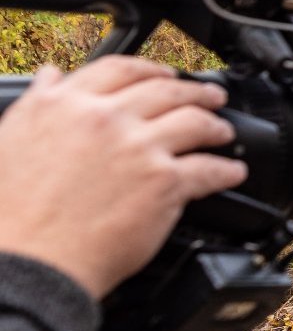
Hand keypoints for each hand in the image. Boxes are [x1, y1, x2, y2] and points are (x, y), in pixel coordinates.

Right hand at [0, 58, 246, 299]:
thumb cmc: (13, 215)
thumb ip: (38, 103)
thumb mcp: (9, 140)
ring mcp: (138, 148)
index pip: (119, 69)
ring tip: (223, 132)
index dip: (150, 68)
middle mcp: (105, 119)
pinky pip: (209, 169)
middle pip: (166, 91)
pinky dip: (227, 170)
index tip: (165, 74)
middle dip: (195, 91)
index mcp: (66, 105)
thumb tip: (52, 77)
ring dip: (215, 125)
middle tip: (210, 97)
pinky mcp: (164, 182)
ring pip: (194, 122)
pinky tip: (232, 172)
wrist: (30, 262)